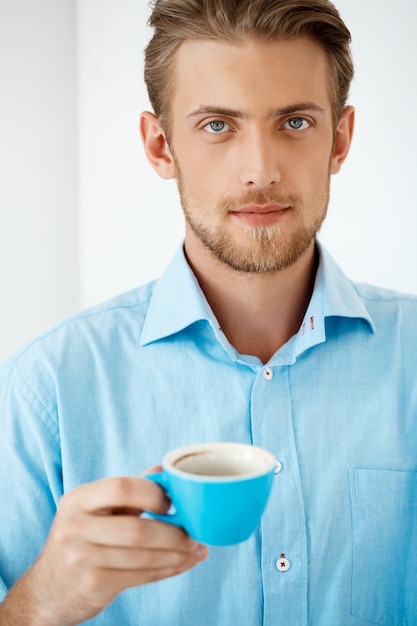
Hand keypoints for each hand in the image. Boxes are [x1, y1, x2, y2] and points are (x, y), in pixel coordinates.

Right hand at [1, 477, 207, 625]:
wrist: (47, 590)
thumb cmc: (80, 541)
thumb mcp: (95, 511)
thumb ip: (128, 492)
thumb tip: (163, 469)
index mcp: (78, 499)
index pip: (121, 487)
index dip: (153, 493)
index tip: (174, 502)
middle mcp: (75, 527)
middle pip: (137, 528)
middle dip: (174, 532)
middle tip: (195, 534)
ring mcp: (81, 559)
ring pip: (143, 556)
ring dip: (177, 554)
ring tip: (196, 550)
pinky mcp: (93, 585)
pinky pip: (141, 576)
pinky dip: (168, 570)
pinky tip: (182, 564)